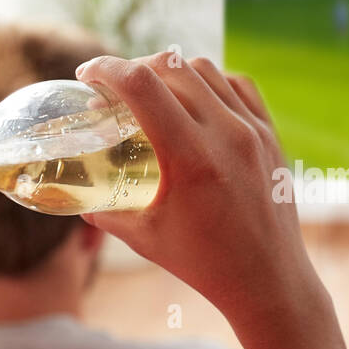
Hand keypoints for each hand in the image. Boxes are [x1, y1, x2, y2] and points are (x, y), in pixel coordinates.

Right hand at [76, 53, 321, 326]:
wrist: (268, 281)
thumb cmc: (204, 264)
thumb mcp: (145, 237)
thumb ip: (106, 213)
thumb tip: (77, 200)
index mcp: (191, 156)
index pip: (141, 84)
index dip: (106, 69)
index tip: (87, 75)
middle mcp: (226, 134)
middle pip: (171, 67)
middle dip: (134, 68)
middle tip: (115, 87)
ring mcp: (254, 131)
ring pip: (206, 70)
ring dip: (172, 71)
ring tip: (153, 91)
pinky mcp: (271, 135)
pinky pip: (238, 85)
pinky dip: (211, 82)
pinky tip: (196, 98)